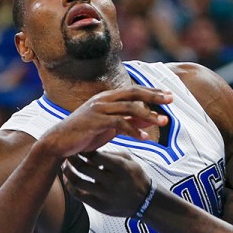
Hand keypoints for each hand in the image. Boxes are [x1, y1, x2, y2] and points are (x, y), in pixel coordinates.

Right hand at [39, 86, 172, 158]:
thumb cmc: (86, 134)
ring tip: (163, 122)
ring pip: (129, 108)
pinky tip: (144, 137)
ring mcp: (98, 108)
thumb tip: (151, 118)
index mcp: (108, 97)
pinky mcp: (95, 121)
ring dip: (148, 115)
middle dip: (154, 96)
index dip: (152, 92)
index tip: (169, 95)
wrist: (60, 142)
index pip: (134, 90)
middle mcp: (104, 99)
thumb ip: (130, 120)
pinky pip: (119, 123)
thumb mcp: (112, 126)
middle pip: (134, 93)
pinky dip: (133, 130)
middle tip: (171, 99)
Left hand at [62, 150, 150, 218]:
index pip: (95, 156)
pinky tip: (68, 179)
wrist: (145, 202)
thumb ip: (111, 154)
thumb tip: (91, 150)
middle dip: (72, 159)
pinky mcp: (100, 206)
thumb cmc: (135, 177)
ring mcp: (105, 195)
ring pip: (77, 182)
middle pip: (83, 168)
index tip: (79, 147)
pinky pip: (78, 195)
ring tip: (65, 166)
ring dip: (67, 172)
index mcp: (121, 168)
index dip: (84, 150)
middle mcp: (112, 182)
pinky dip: (70, 186)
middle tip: (67, 153)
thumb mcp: (129, 161)